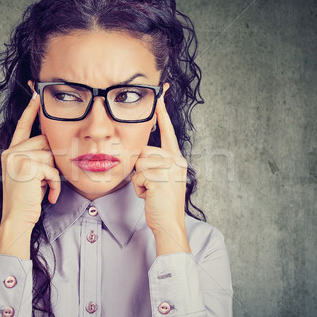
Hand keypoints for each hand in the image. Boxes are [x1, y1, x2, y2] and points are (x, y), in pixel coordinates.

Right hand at [0, 93, 60, 257]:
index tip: (35, 93)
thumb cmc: (27, 199)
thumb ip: (38, 157)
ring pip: (51, 155)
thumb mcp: (32, 174)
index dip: (30, 110)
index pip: (22, 126)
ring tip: (47, 189)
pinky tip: (50, 196)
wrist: (17, 219)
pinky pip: (52, 169)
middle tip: (48, 180)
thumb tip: (56, 145)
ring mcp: (17, 158)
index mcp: (11, 152)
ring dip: (54, 174)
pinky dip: (55, 184)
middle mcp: (11, 152)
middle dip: (53, 160)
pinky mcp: (27, 167)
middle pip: (45, 142)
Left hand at [131, 95, 190, 255]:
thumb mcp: (161, 178)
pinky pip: (138, 176)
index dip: (163, 113)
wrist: (169, 224)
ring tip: (150, 191)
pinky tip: (149, 196)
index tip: (161, 92)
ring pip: (139, 163)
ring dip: (139, 180)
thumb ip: (155, 163)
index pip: (167, 132)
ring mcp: (170, 170)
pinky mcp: (161, 178)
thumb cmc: (161, 202)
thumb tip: (140, 153)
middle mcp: (176, 161)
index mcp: (177, 159)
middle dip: (141, 169)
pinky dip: (139, 189)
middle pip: (145, 151)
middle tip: (151, 185)